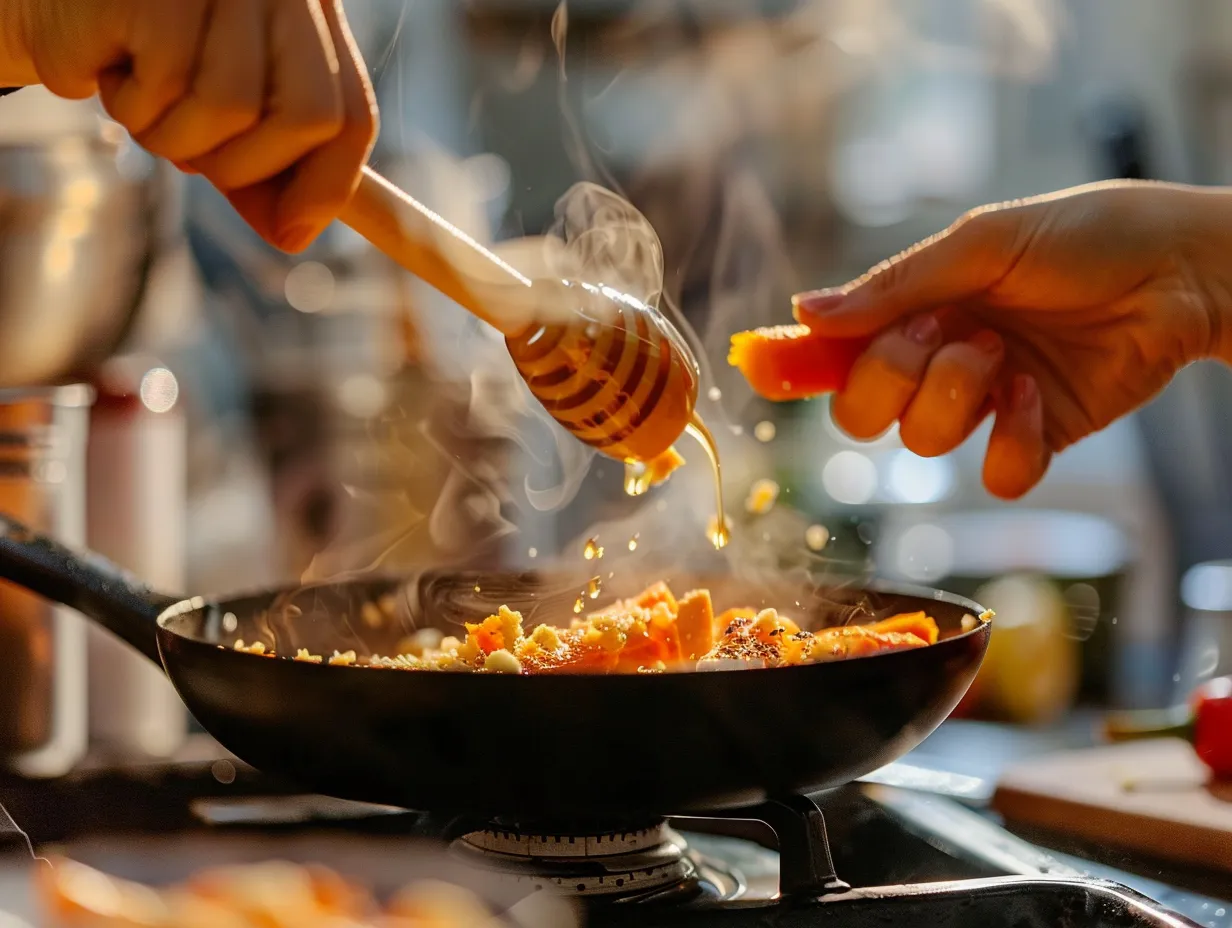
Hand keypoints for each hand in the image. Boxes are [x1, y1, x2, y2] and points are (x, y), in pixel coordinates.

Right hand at [3, 0, 376, 251]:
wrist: (54, 3)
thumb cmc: (147, 61)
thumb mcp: (220, 117)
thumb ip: (263, 170)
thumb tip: (294, 234)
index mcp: (315, 21)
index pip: (355, 115)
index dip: (328, 185)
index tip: (291, 232)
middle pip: (312, 118)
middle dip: (249, 168)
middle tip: (193, 158)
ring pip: (231, 108)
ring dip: (175, 137)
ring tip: (141, 100)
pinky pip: (167, 85)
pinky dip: (132, 102)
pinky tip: (110, 67)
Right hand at [793, 180, 1231, 498]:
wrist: (1181, 270)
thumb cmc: (1083, 236)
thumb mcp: (982, 243)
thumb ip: (895, 286)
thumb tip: (805, 313)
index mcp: (914, 310)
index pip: (835, 351)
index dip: (795, 364)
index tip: (761, 366)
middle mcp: (936, 362)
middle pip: (860, 414)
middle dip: (889, 380)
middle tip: (938, 334)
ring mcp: (981, 405)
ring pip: (921, 443)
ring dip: (957, 396)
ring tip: (1006, 352)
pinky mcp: (1032, 438)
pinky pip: (991, 476)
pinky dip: (1009, 441)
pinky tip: (1033, 396)